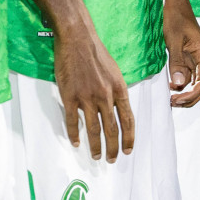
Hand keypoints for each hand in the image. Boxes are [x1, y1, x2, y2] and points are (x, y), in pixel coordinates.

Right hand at [53, 23, 134, 161]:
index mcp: (119, 89)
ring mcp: (87, 97)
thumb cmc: (97, 53)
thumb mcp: (115, 71)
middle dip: (113, 147)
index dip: (129, 138)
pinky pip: (73, 121)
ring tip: (96, 156)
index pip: (128, 120)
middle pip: (112, 129)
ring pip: (94, 129)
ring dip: (96, 146)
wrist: (78, 39)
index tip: (128, 149)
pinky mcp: (70, 97)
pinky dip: (75, 134)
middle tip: (112, 159)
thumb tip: (118, 106)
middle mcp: (105, 96)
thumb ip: (116, 90)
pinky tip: (77, 143)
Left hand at [163, 0, 199, 108]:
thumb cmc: (175, 17)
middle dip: (190, 97)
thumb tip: (179, 84)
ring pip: (194, 81)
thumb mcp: (173, 40)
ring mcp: (194, 57)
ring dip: (184, 91)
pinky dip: (179, 82)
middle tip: (173, 103)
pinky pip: (186, 73)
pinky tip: (169, 85)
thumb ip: (177, 62)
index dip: (193, 95)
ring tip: (170, 97)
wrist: (173, 2)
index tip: (177, 99)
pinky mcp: (186, 56)